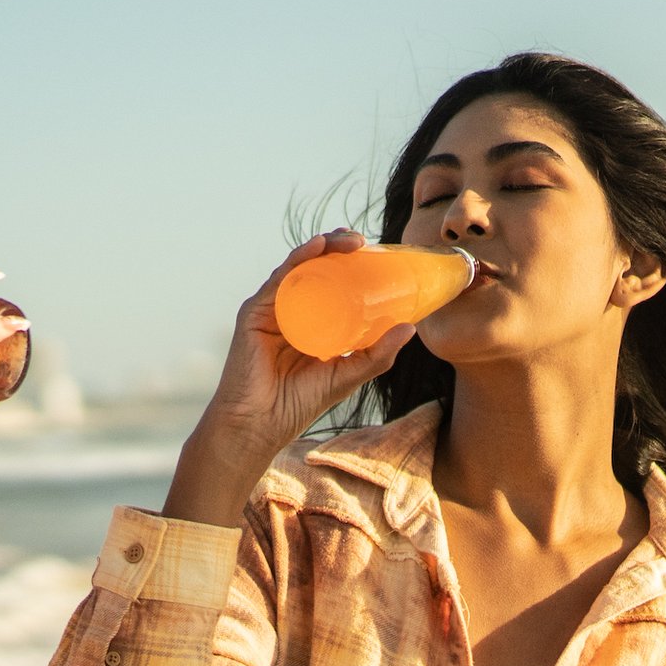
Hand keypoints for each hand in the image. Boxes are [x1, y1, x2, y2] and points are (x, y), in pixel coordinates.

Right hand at [162, 231, 421, 527]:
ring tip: (350, 240)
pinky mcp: (254, 314)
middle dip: (338, 248)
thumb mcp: (348, 375)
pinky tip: (316, 247)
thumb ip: (378, 354)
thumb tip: (411, 328)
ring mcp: (270, 310)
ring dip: (323, 246)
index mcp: (308, 320)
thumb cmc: (298, 404)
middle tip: (365, 241)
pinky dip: (298, 260)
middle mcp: (288, 310)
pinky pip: (278, 280)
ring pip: (297, 268)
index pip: (328, 283)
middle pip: (313, 269)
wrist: (259, 426)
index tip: (375, 252)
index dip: (349, 264)